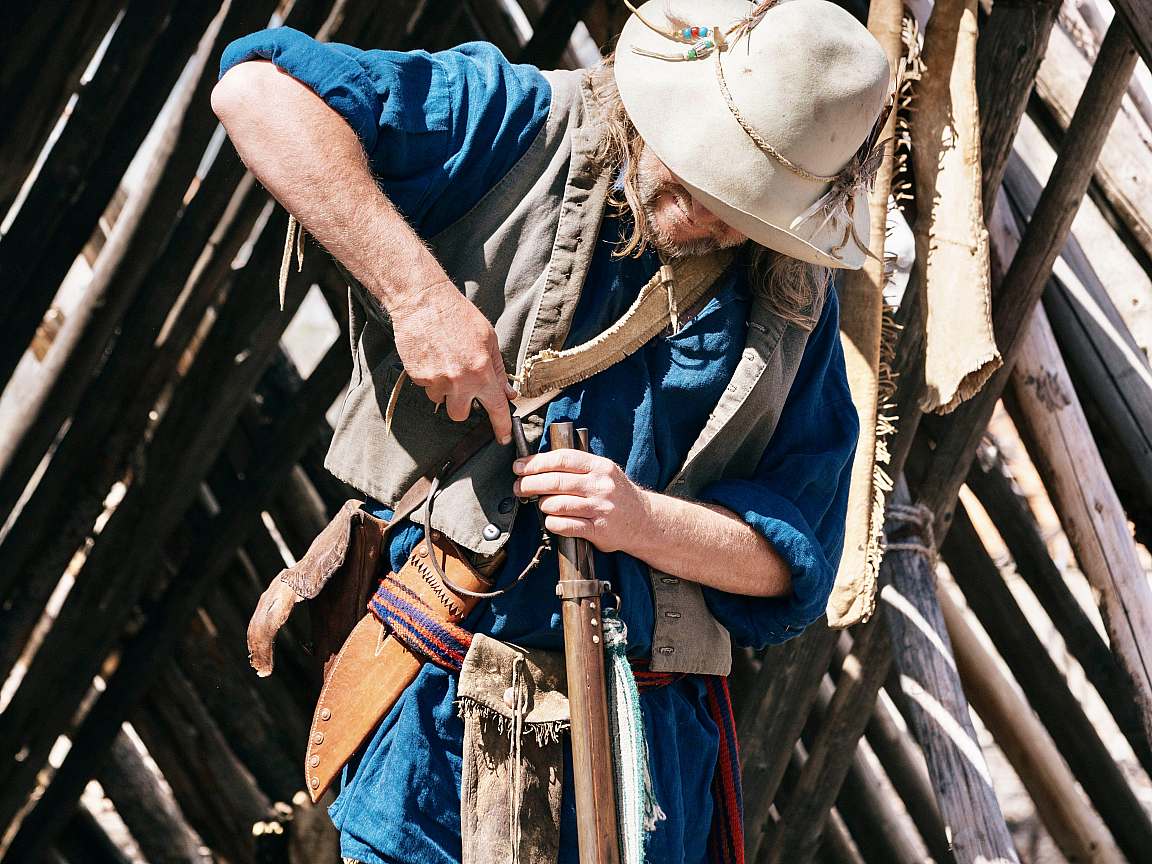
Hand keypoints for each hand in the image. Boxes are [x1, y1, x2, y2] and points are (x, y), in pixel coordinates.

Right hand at [391, 280, 516, 444]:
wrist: (423, 301)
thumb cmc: (458, 315)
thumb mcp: (488, 339)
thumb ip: (498, 369)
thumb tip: (507, 393)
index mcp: (481, 372)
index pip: (495, 408)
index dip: (501, 427)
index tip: (503, 437)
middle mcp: (459, 381)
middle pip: (460, 414)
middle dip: (461, 406)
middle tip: (461, 387)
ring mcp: (436, 380)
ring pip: (440, 400)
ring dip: (444, 389)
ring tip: (444, 362)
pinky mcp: (417, 376)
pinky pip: (426, 386)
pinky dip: (429, 376)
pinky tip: (432, 356)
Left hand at [512, 449, 650, 552]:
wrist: (644, 520)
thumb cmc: (617, 494)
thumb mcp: (604, 472)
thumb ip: (577, 466)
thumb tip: (539, 463)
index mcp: (600, 467)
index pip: (562, 459)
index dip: (536, 462)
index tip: (520, 467)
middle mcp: (600, 486)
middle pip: (556, 481)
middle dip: (530, 484)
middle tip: (520, 487)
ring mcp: (600, 508)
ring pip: (557, 504)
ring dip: (542, 504)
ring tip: (540, 504)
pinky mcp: (598, 530)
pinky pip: (565, 525)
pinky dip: (552, 522)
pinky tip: (551, 520)